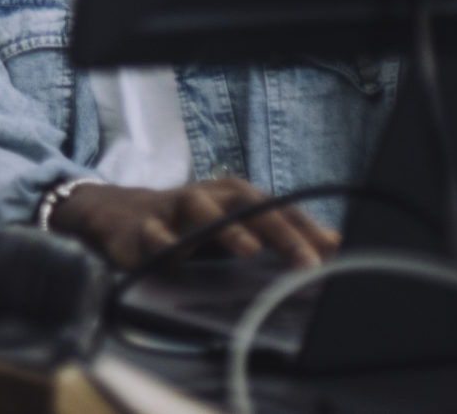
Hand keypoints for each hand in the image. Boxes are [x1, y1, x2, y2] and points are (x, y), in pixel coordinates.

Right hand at [47, 178, 339, 271]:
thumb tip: (336, 243)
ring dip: (225, 227)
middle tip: (307, 261)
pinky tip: (180, 257)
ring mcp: (172, 210)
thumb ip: (281, 233)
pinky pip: (154, 235)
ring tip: (250, 249)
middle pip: (245, 203)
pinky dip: (166, 244)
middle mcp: (206, 197)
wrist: (121, 217)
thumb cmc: (190, 225)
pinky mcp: (142, 229)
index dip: (305, 227)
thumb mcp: (235, 225)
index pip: (276, 206)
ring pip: (199, 208)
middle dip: (279, 230)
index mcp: (231, 196)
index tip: (333, 251)